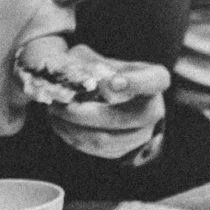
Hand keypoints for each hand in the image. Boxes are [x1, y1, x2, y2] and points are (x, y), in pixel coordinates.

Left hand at [42, 46, 171, 160]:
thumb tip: (71, 73)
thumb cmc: (105, 72)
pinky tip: (59, 123)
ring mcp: (140, 134)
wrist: (109, 96)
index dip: (136, 83)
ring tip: (54, 113)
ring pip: (105, 139)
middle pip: (125, 118)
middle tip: (62, 106)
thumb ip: (88, 62)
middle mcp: (154, 110)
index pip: (155, 81)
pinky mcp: (123, 149)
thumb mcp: (102, 60)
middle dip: (87, 114)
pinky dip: (73, 136)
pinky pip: (95, 149)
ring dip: (74, 128)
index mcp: (156, 80)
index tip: (111, 82)